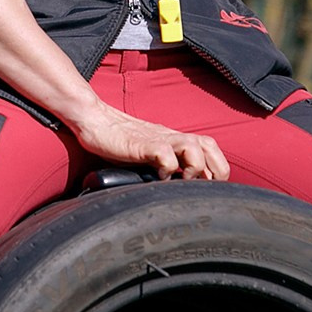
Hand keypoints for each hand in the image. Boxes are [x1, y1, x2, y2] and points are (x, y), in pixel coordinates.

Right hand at [71, 107, 228, 180]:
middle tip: (204, 189)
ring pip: (194, 148)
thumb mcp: (149, 153)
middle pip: (209, 146)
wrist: (95, 121)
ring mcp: (159, 139)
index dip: (217, 170)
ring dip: (194, 168)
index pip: (210, 148)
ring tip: (181, 182)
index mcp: (176, 140)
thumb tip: (178, 187)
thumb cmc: (120, 141)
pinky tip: (158, 178)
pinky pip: (166, 155)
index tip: (208, 190)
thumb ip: (165, 163)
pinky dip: (168, 169)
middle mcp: (172, 137)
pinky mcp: (144, 144)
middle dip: (216, 170)